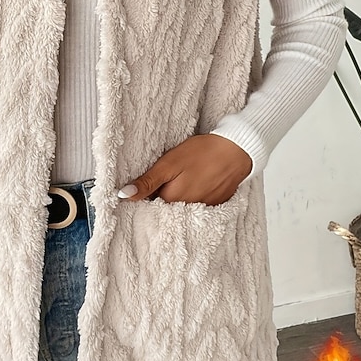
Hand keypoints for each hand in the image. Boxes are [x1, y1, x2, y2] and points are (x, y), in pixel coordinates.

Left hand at [117, 134, 253, 205]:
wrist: (237, 150)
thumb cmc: (202, 152)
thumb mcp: (169, 163)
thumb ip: (147, 182)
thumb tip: (123, 196)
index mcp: (172, 200)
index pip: (149, 206)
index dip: (143, 198)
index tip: (141, 189)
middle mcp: (186, 211)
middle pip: (165, 209)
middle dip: (159, 199)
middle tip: (164, 180)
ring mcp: (202, 209)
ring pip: (181, 208)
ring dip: (177, 199)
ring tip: (181, 181)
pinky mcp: (215, 205)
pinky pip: (197, 207)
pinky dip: (193, 198)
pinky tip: (195, 184)